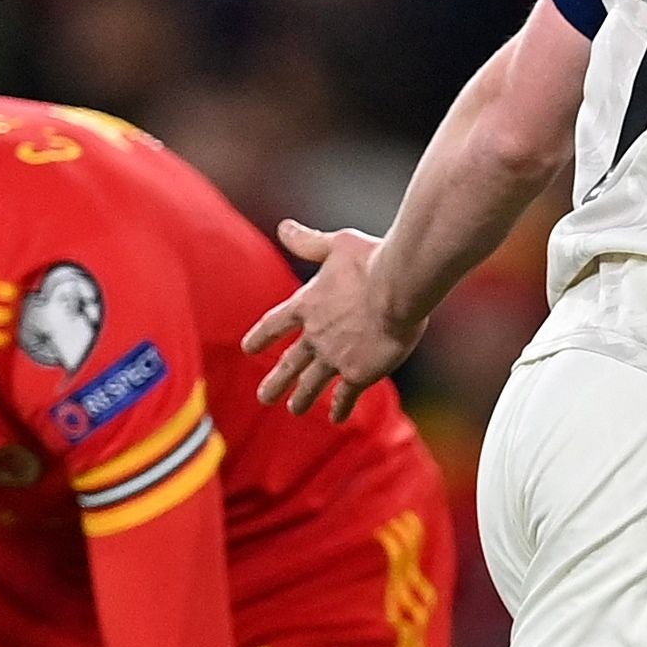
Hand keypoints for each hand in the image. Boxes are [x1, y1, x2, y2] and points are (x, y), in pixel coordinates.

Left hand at [242, 221, 423, 420]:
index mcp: (307, 304)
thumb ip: (309, 241)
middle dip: (276, 381)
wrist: (397, 287)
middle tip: (264, 397)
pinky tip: (336, 419)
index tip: (249, 349)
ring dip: (302, 398)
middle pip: (290, 362)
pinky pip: (345, 396)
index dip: (262, 336)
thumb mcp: (337, 244)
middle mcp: (315, 335)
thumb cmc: (371, 260)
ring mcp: (335, 357)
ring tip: (294, 409)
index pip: (275, 324)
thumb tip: (284, 227)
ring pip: (313, 384)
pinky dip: (340, 408)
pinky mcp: (359, 373)